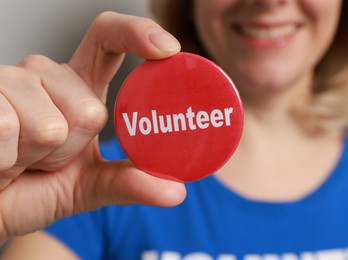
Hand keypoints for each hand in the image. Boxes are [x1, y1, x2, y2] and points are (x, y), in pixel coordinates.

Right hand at [0, 11, 185, 242]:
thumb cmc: (38, 188)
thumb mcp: (90, 186)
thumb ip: (130, 183)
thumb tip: (176, 192)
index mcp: (79, 86)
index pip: (109, 41)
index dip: (138, 34)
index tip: (167, 50)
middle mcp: (46, 74)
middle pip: (90, 109)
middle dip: (73, 149)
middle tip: (49, 158)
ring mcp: (10, 81)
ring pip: (50, 127)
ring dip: (38, 158)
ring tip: (22, 158)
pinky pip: (7, 132)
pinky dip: (5, 161)